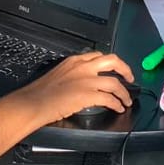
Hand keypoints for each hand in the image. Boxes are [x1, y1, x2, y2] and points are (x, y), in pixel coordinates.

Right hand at [12, 52, 135, 122]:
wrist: (34, 102)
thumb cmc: (41, 92)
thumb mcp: (59, 74)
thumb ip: (73, 74)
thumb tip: (83, 82)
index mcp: (75, 61)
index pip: (98, 56)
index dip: (110, 63)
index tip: (115, 69)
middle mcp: (83, 67)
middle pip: (112, 62)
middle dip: (125, 69)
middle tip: (130, 78)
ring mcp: (87, 80)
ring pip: (115, 83)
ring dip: (124, 93)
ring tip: (126, 101)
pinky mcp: (89, 95)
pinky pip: (110, 99)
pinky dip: (117, 104)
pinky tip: (118, 108)